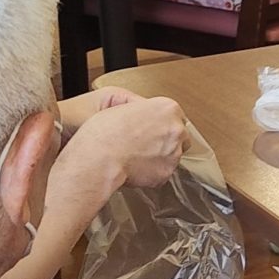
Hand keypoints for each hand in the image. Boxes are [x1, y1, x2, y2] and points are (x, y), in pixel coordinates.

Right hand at [45, 94, 187, 228]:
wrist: (98, 158)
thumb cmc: (104, 132)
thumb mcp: (123, 106)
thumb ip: (143, 111)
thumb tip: (147, 118)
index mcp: (168, 108)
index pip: (176, 116)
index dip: (162, 123)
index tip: (153, 128)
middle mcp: (176, 129)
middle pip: (179, 135)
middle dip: (166, 140)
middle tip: (145, 144)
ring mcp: (174, 153)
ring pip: (173, 155)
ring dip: (159, 156)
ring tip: (136, 157)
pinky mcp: (167, 173)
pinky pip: (162, 172)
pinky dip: (152, 172)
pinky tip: (135, 169)